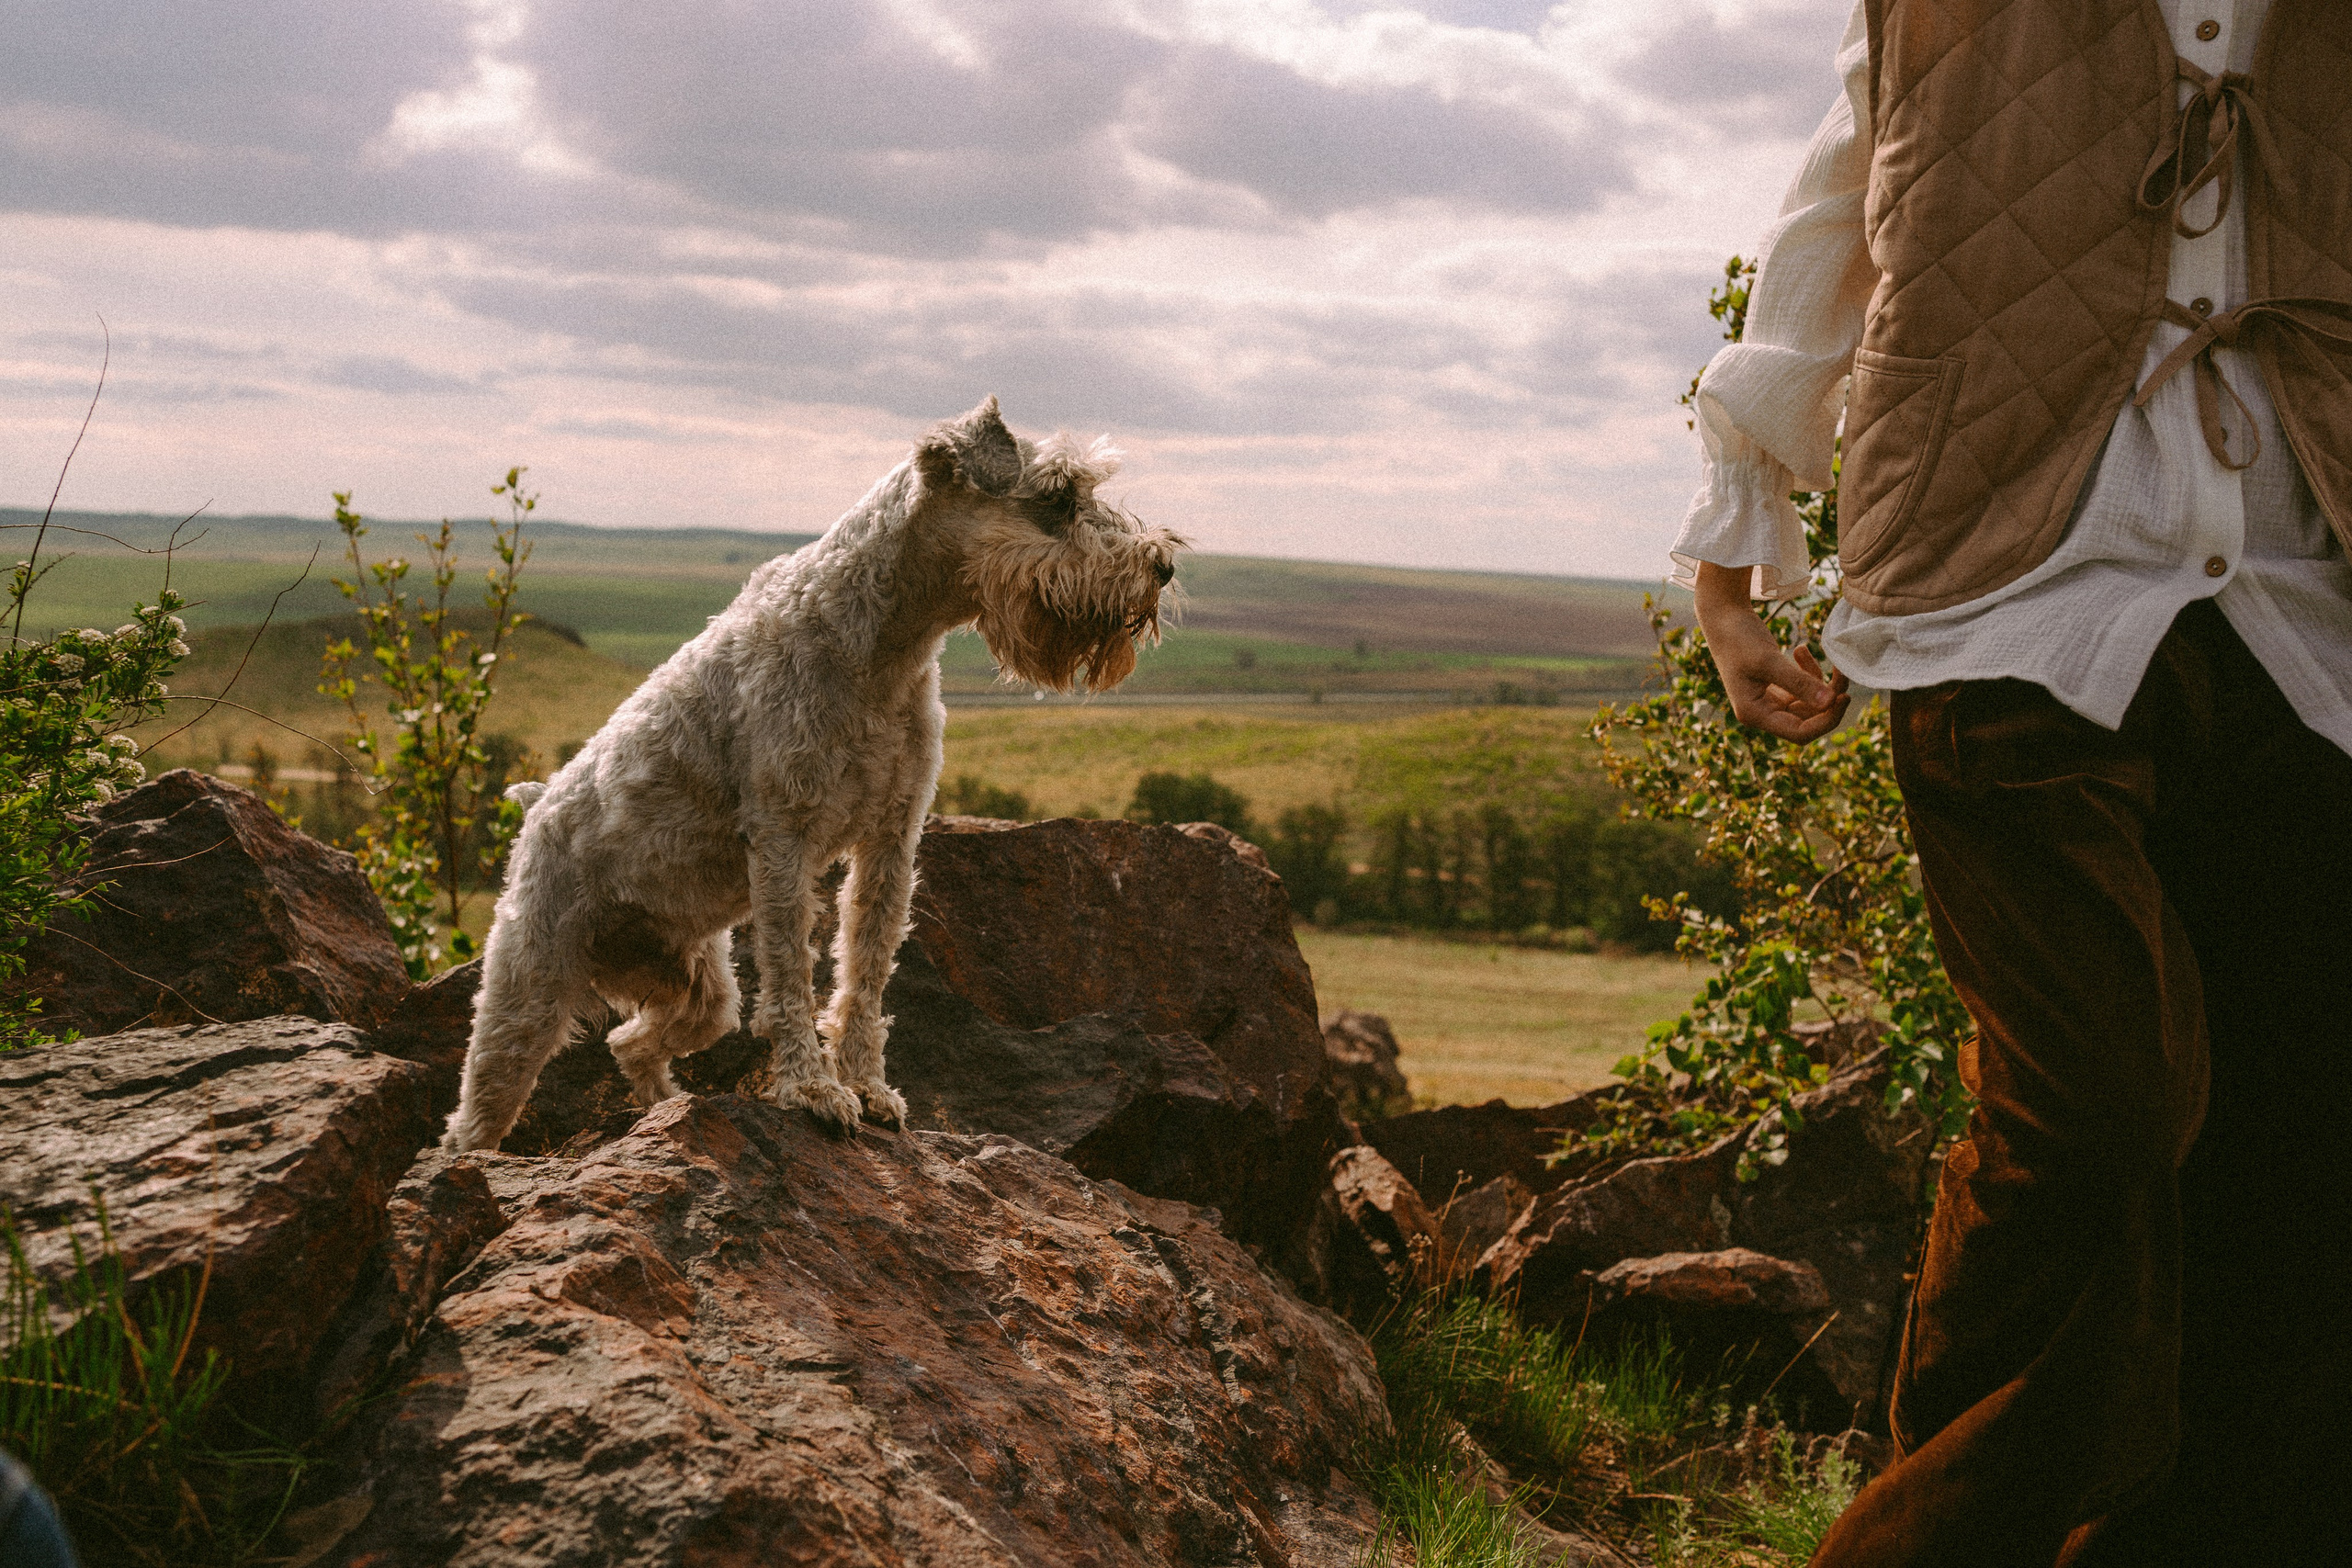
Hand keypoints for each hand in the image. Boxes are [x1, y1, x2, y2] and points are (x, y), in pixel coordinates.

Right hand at [1693, 561, 1850, 743]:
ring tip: (1825, 659)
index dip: (1825, 720)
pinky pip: (1803, 688)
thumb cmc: (1738, 639)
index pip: (1798, 733)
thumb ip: (1799, 682)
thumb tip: (1831, 702)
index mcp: (1755, 714)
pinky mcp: (1776, 686)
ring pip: (1809, 704)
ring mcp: (1770, 700)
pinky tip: (1801, 650)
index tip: (1843, 697)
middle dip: (1828, 699)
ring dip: (1822, 684)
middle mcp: (1763, 713)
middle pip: (1808, 720)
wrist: (1722, 618)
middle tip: (1841, 672)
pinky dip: (1809, 672)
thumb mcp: (1768, 660)